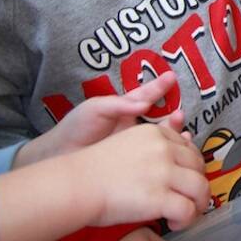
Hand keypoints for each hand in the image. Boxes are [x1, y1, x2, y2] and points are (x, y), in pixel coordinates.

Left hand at [17, 71, 184, 166]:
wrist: (59, 157)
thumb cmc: (75, 128)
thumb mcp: (95, 109)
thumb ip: (119, 105)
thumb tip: (144, 103)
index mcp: (124, 109)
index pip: (145, 96)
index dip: (158, 87)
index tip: (171, 78)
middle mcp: (133, 126)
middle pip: (159, 119)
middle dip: (172, 116)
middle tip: (179, 113)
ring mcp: (134, 145)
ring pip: (160, 139)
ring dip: (172, 135)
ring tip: (180, 132)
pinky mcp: (134, 163)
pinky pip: (154, 157)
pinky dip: (167, 154)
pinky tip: (175, 154)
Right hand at [66, 123, 210, 229]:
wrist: (75, 185)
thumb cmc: (95, 170)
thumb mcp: (128, 144)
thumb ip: (155, 144)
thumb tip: (186, 137)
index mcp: (155, 134)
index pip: (189, 148)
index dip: (192, 168)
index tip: (185, 182)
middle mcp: (163, 149)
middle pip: (199, 167)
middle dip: (198, 186)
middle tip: (190, 201)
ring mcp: (163, 172)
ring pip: (201, 189)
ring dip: (198, 205)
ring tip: (186, 215)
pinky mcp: (160, 197)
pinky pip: (188, 210)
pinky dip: (186, 220)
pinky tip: (175, 224)